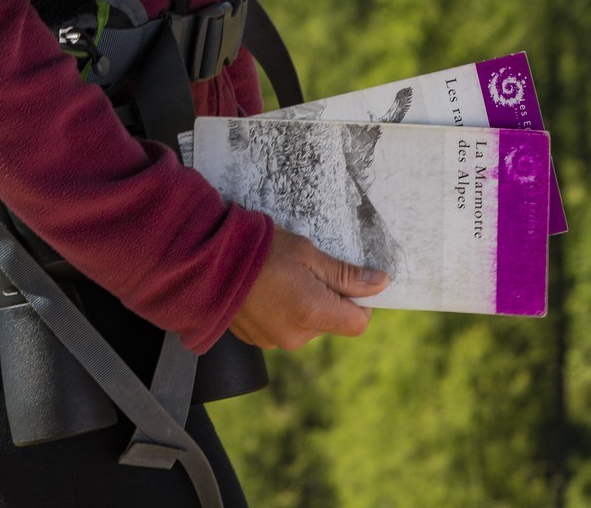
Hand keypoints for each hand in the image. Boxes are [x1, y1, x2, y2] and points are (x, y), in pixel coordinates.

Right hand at [228, 226, 387, 350]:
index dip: (360, 302)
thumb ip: (345, 274)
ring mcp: (274, 341)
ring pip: (306, 326)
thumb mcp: (308, 253)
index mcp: (313, 313)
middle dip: (326, 298)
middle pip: (330, 323)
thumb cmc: (261, 249)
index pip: (357, 323)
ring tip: (279, 277)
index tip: (348, 282)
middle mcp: (296, 336)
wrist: (209, 258)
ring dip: (303, 305)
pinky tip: (265, 289)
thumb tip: (380, 283)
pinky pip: (283, 328)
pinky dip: (281, 311)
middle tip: (304, 269)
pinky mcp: (257, 340)